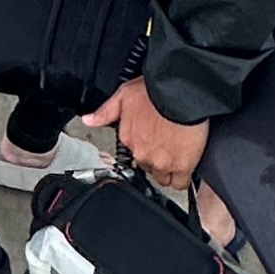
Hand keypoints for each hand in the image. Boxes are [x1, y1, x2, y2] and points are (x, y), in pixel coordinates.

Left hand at [81, 80, 207, 193]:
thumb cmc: (156, 90)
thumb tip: (88, 120)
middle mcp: (142, 153)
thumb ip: (106, 111)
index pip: (134, 153)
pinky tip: (186, 167)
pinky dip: (183, 177)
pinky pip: (181, 183)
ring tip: (178, 156)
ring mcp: (161, 162)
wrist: (180, 92)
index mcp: (128, 137)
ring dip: (169, 170)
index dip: (145, 147)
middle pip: (148, 167)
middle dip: (156, 160)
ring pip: (163, 177)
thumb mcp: (125, 94)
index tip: (152, 141)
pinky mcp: (182, 166)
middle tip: (167, 146)